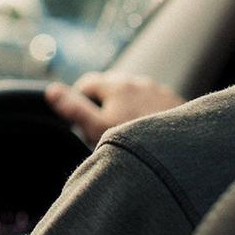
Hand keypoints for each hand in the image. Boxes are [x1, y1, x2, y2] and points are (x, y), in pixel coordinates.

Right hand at [45, 71, 185, 146]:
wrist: (183, 153)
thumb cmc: (138, 141)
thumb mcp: (98, 129)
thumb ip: (74, 108)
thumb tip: (51, 90)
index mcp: (116, 84)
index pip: (86, 84)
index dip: (78, 101)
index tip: (81, 122)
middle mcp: (138, 81)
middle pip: (111, 87)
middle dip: (103, 103)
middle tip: (104, 129)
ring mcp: (159, 91)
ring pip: (134, 94)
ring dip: (126, 106)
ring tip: (127, 130)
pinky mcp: (175, 103)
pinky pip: (153, 102)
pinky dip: (146, 112)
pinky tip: (148, 131)